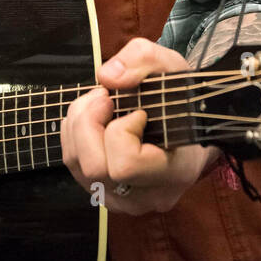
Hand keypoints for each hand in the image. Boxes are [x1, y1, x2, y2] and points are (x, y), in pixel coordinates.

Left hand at [61, 38, 220, 214]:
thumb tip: (106, 76)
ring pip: (78, 165)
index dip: (122, 130)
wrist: (187, 122)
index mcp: (175, 173)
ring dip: (79, 125)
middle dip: (89, 122)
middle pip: (94, 168)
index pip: (126, 165)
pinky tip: (94, 120)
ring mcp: (125, 201)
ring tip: (100, 103)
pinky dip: (75, 135)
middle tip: (105, 97)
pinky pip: (73, 165)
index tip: (138, 111)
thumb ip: (142, 59)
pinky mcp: (105, 194)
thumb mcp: (171, 65)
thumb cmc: (180, 97)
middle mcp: (148, 196)